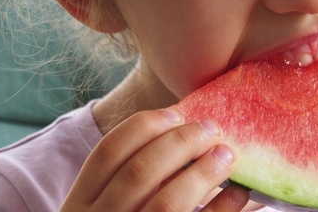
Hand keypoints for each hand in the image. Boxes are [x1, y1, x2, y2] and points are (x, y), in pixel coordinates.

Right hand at [60, 109, 248, 211]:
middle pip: (141, 170)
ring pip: (168, 202)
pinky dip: (222, 209)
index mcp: (79, 205)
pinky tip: (238, 194)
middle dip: (181, 142)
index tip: (176, 114)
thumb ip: (124, 183)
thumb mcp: (102, 211)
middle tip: (211, 128)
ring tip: (227, 154)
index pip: (109, 152)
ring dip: (203, 172)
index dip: (145, 127)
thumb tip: (183, 136)